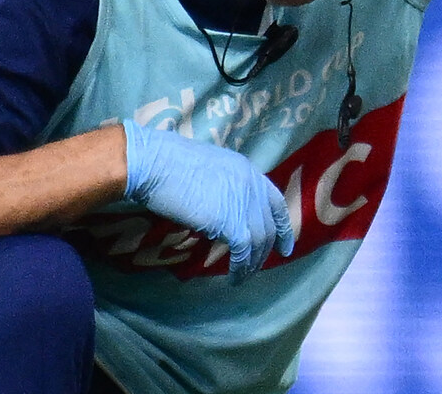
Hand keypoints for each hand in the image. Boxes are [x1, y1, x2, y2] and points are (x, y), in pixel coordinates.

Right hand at [122, 122, 294, 281]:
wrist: (157, 164)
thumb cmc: (171, 163)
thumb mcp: (211, 170)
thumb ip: (226, 187)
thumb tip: (225, 207)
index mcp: (248, 170)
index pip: (276, 202)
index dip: (282, 225)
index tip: (285, 244)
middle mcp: (253, 186)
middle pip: (269, 225)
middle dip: (268, 249)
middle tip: (261, 265)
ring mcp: (244, 204)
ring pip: (259, 241)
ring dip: (253, 263)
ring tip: (243, 276)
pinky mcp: (231, 223)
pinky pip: (243, 252)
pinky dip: (241, 267)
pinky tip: (235, 278)